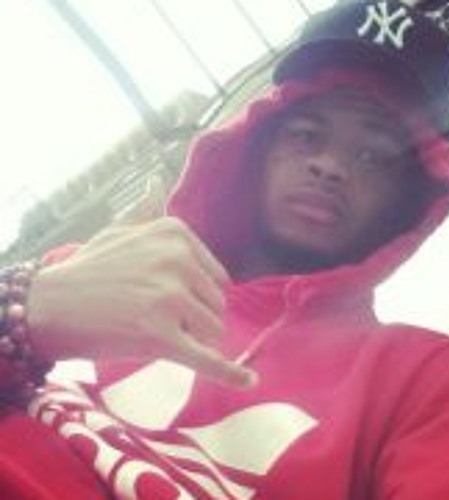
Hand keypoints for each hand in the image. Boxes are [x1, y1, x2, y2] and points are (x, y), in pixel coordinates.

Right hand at [27, 177, 256, 388]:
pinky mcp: (159, 335)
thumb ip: (147, 211)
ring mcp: (169, 298)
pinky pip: (206, 359)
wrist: (49, 304)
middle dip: (196, 319)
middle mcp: (177, 261)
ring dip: (194, 340)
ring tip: (156, 333)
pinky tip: (248, 382)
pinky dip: (229, 373)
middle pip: (217, 305)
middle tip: (157, 319)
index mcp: (176, 234)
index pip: (217, 278)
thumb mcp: (120, 230)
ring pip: (213, 331)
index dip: (199, 296)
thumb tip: (157, 183)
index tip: (174, 301)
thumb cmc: (88, 269)